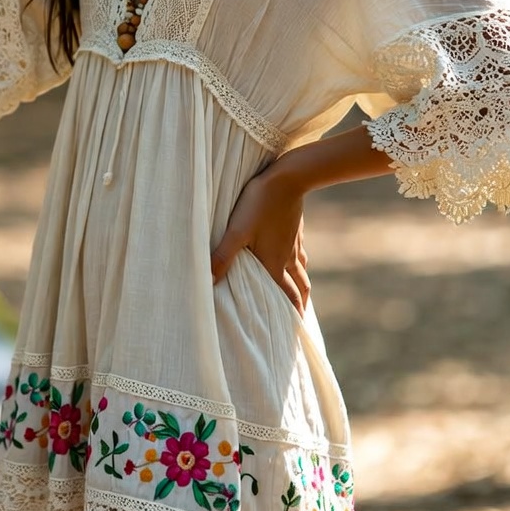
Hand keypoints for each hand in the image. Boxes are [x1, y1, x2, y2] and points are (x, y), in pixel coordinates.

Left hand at [211, 165, 310, 314]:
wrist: (289, 178)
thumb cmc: (259, 204)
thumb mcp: (237, 231)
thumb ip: (223, 257)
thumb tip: (208, 281)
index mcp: (274, 264)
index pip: (285, 298)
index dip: (289, 316)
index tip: (293, 332)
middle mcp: (287, 258)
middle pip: (299, 289)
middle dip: (299, 307)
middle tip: (298, 322)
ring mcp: (294, 243)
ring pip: (301, 271)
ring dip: (301, 286)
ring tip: (300, 295)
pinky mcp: (295, 229)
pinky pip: (299, 253)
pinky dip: (299, 263)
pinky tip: (294, 258)